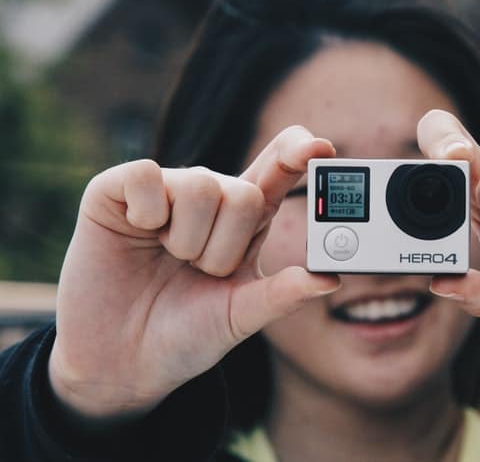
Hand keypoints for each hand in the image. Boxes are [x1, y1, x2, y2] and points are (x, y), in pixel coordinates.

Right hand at [49, 126, 339, 419]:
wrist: (125, 361)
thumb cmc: (186, 334)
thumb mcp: (240, 316)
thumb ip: (282, 295)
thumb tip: (329, 278)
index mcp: (245, 220)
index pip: (277, 169)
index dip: (298, 153)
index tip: (322, 149)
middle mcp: (209, 196)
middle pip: (243, 192)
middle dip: (225, 248)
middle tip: (198, 271)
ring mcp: (165, 190)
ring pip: (199, 186)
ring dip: (187, 240)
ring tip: (169, 259)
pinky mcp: (117, 190)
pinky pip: (146, 175)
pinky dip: (146, 212)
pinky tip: (138, 232)